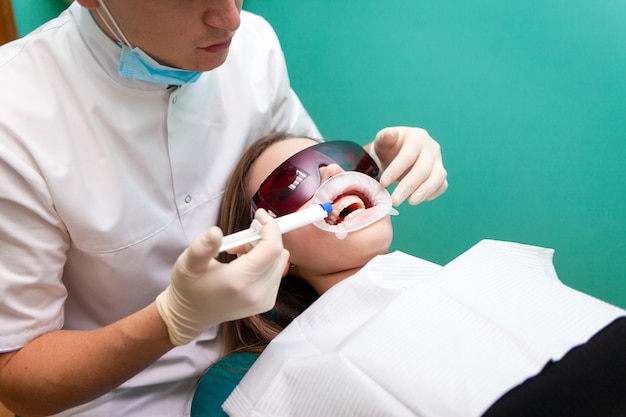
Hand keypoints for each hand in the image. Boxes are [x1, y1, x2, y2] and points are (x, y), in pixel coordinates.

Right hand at [156, 210, 288, 344]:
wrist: (191, 315)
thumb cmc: (189, 287)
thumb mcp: (188, 263)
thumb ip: (202, 247)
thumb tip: (215, 232)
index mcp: (238, 281)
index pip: (271, 249)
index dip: (270, 227)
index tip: (259, 215)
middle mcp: (256, 293)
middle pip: (279, 254)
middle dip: (263, 239)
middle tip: (240, 241)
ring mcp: (263, 301)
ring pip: (280, 263)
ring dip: (264, 252)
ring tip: (239, 254)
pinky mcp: (266, 304)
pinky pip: (277, 274)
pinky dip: (265, 264)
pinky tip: (245, 266)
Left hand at [370, 126, 447, 205]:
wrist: (397, 153)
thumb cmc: (389, 147)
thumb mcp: (383, 140)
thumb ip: (385, 137)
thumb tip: (390, 135)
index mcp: (417, 137)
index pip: (408, 155)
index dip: (396, 170)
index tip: (383, 184)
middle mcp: (432, 148)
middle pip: (423, 169)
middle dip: (408, 186)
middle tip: (395, 200)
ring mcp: (439, 161)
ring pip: (438, 177)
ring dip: (424, 192)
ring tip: (410, 202)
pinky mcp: (441, 173)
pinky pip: (442, 185)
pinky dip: (431, 194)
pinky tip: (416, 199)